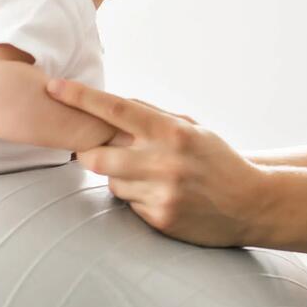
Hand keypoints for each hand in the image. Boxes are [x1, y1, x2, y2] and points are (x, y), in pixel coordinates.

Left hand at [45, 78, 268, 246]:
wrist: (252, 204)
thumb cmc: (217, 160)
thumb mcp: (192, 129)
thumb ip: (153, 117)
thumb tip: (110, 105)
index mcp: (172, 132)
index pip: (116, 110)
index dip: (81, 98)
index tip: (54, 87)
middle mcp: (164, 162)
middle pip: (96, 156)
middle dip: (88, 153)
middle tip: (96, 150)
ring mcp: (161, 193)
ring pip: (112, 182)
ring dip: (121, 178)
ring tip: (152, 178)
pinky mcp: (160, 219)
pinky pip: (129, 205)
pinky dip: (138, 199)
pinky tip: (164, 197)